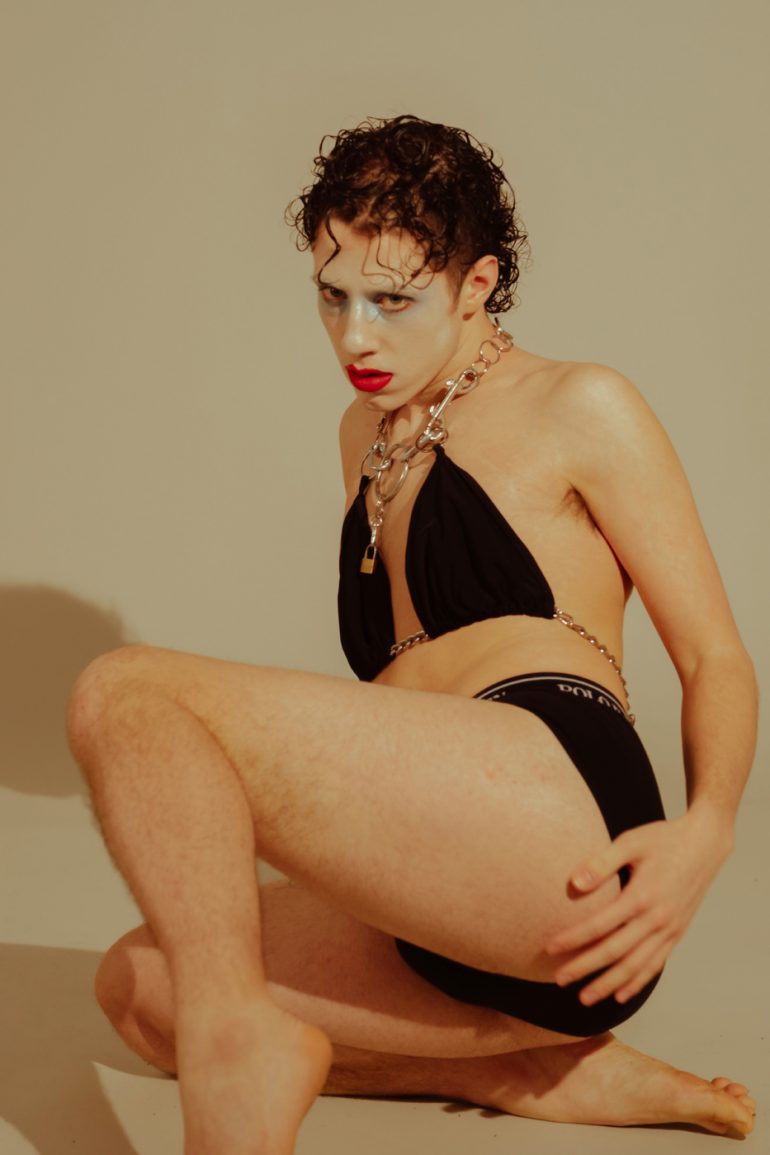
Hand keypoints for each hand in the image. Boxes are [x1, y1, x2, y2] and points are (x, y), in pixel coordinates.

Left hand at [544, 812, 732, 1005]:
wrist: (705, 843)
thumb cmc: (663, 839)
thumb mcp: (631, 842)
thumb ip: (601, 862)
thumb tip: (574, 883)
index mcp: (642, 896)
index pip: (599, 925)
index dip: (573, 939)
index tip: (550, 948)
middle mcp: (657, 919)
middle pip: (614, 952)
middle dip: (585, 968)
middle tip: (560, 979)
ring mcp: (669, 929)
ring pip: (635, 965)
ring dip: (609, 983)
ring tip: (585, 997)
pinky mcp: (677, 933)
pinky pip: (655, 964)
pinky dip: (637, 981)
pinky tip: (621, 994)